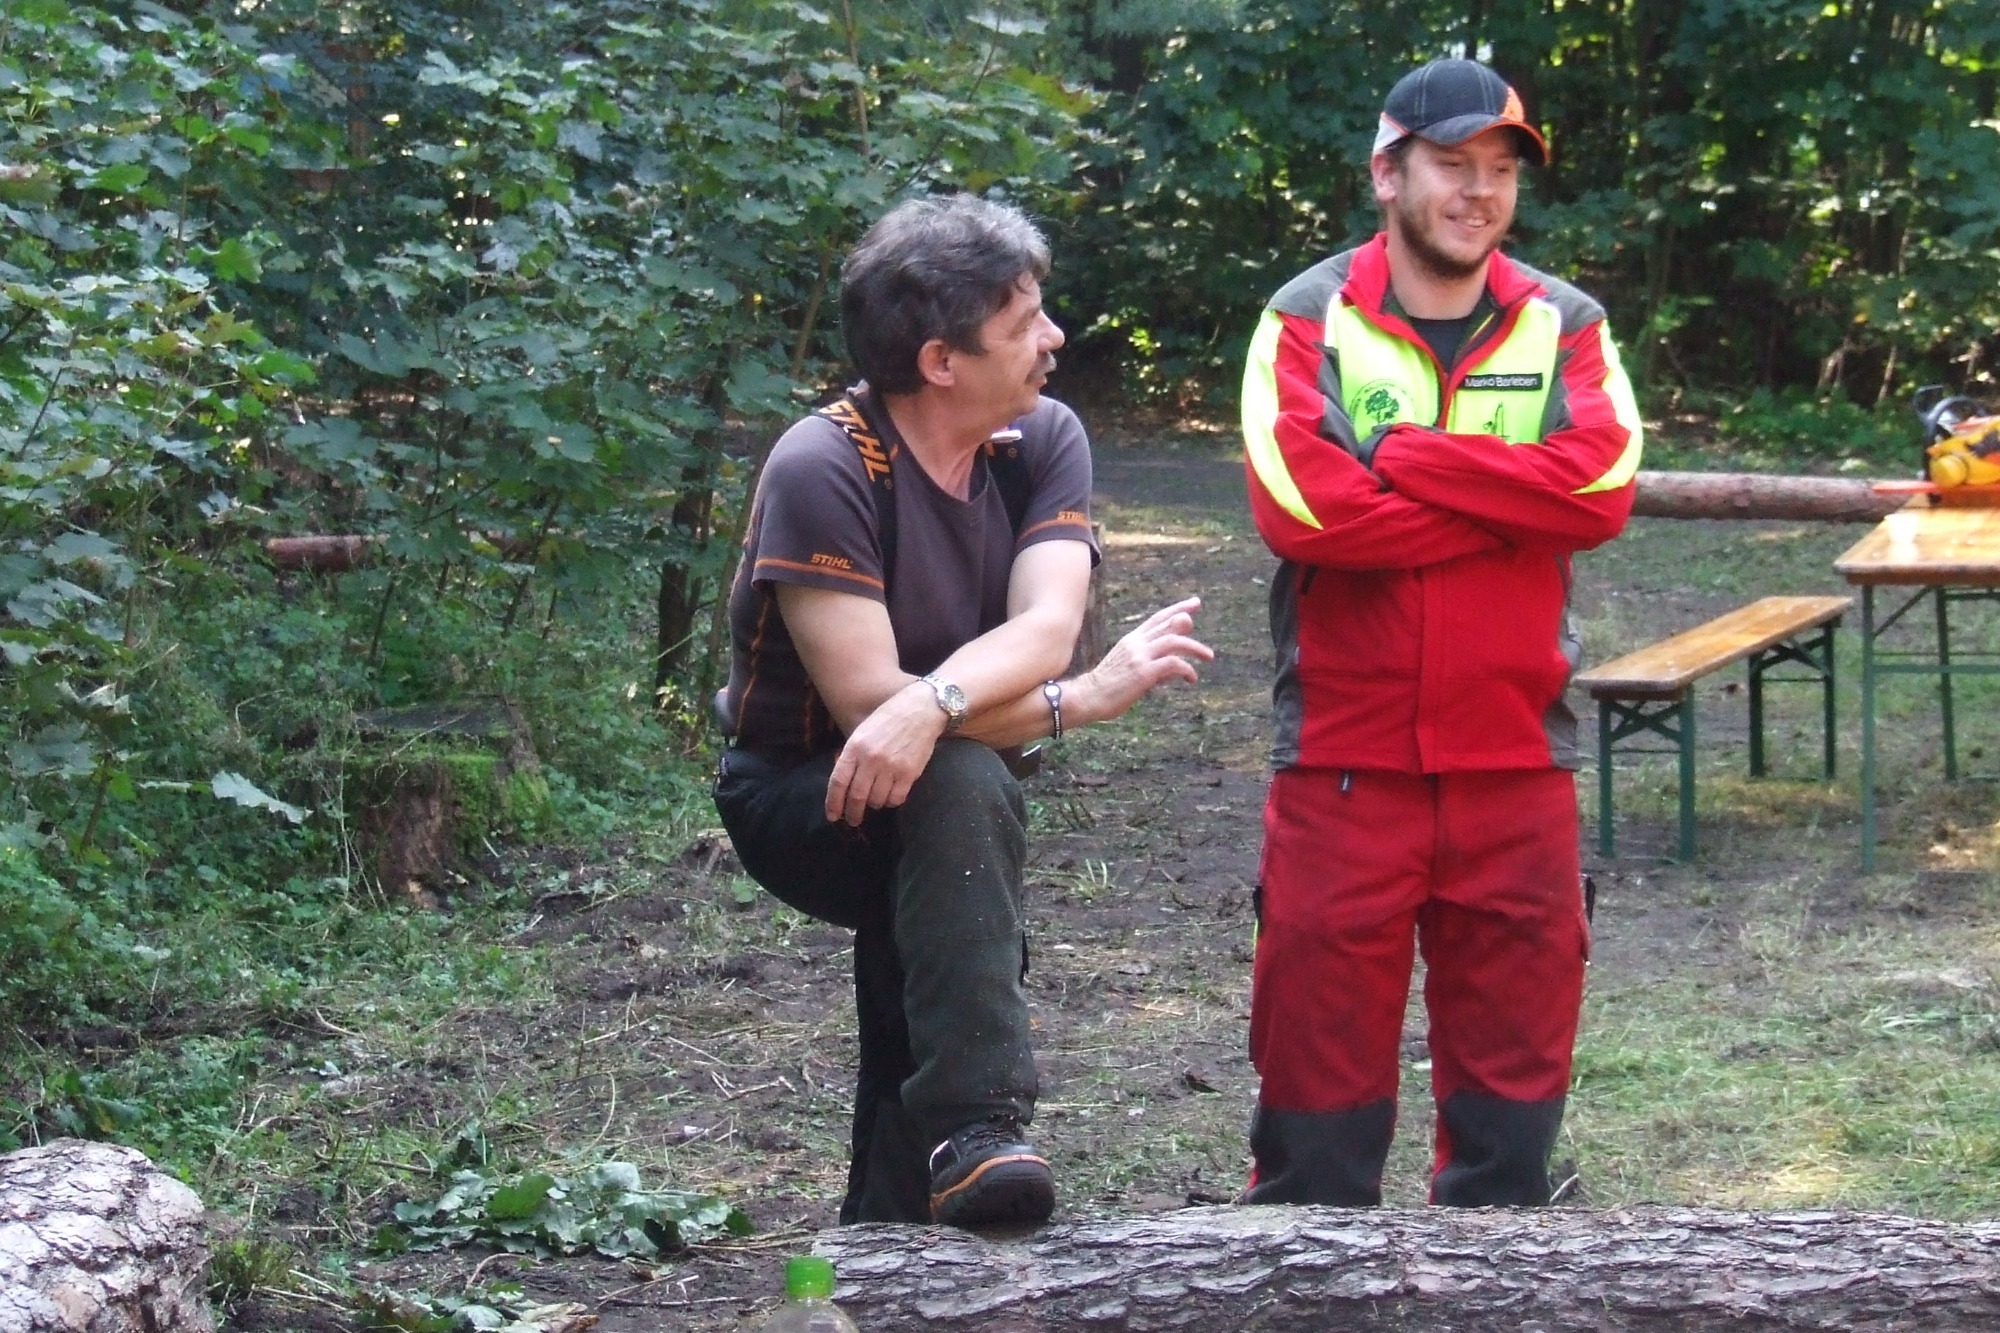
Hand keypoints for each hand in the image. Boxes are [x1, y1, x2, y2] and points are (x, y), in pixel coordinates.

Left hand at [824, 680, 947, 825]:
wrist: (921, 710)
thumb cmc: (889, 718)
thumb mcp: (862, 731)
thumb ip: (852, 755)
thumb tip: (843, 782)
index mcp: (855, 747)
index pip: (839, 781)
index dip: (833, 802)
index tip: (833, 816)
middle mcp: (871, 759)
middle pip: (857, 796)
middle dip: (853, 813)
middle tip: (853, 820)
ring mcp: (891, 767)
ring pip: (876, 800)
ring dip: (874, 804)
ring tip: (875, 800)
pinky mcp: (909, 773)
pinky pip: (896, 799)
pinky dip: (891, 801)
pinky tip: (891, 795)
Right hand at [1078, 596, 1213, 720]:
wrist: (1088, 697)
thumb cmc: (1108, 687)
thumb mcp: (1130, 668)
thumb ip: (1152, 663)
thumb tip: (1175, 666)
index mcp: (1131, 640)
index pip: (1157, 619)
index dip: (1176, 609)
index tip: (1193, 604)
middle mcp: (1136, 644)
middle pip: (1167, 623)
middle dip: (1186, 615)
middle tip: (1201, 613)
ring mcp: (1140, 656)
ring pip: (1174, 641)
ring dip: (1195, 647)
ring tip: (1208, 656)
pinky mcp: (1144, 672)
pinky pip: (1173, 663)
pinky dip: (1187, 669)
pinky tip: (1191, 678)